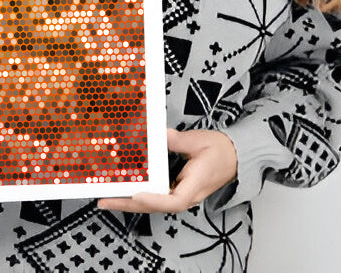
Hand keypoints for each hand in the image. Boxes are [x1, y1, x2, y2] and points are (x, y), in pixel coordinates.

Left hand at [96, 128, 237, 213]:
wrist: (235, 157)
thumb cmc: (221, 151)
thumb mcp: (199, 141)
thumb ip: (177, 139)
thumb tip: (159, 134)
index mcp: (195, 184)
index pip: (173, 201)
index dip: (153, 199)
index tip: (136, 194)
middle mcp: (187, 194)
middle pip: (156, 206)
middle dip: (129, 203)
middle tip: (105, 199)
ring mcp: (182, 194)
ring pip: (154, 204)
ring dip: (131, 201)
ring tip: (109, 197)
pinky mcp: (178, 189)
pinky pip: (157, 196)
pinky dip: (140, 194)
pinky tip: (126, 189)